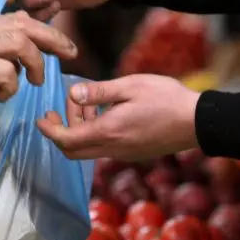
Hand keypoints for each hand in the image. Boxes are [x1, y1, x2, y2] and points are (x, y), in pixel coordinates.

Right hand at [0, 8, 77, 101]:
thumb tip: (6, 52)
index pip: (16, 17)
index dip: (41, 29)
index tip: (55, 42)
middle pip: (27, 25)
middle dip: (54, 39)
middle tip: (70, 53)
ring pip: (22, 45)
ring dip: (35, 65)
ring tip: (34, 82)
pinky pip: (7, 72)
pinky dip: (11, 85)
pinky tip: (3, 96)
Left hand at [37, 74, 200, 160]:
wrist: (198, 122)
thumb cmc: (167, 99)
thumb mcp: (130, 86)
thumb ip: (99, 92)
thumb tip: (72, 94)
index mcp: (108, 132)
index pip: (66, 140)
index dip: (49, 130)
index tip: (41, 118)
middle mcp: (112, 148)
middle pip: (73, 151)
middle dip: (60, 131)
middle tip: (59, 110)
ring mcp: (123, 154)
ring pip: (88, 149)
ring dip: (80, 129)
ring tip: (88, 103)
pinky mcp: (133, 153)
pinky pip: (104, 148)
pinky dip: (95, 133)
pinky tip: (105, 113)